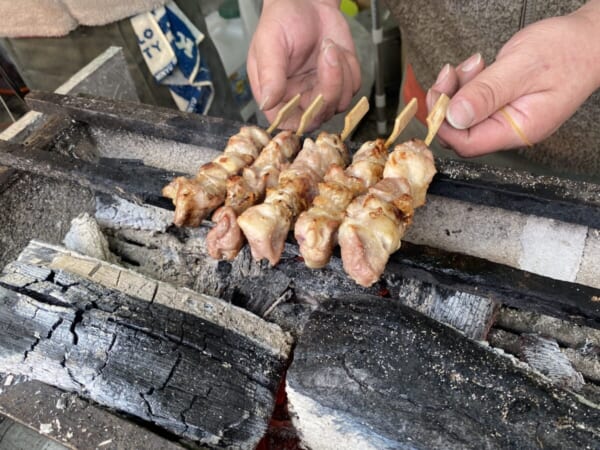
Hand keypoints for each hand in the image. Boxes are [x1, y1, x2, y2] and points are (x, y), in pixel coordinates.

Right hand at [247, 0, 360, 130]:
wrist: (307, 1)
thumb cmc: (282, 20)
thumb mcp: (269, 44)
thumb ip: (270, 74)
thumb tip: (267, 103)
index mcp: (276, 96)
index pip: (288, 124)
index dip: (302, 119)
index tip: (312, 99)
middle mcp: (299, 99)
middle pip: (320, 114)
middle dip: (329, 85)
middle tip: (327, 52)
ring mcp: (322, 91)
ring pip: (340, 102)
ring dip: (340, 72)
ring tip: (328, 46)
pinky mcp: (341, 81)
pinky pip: (353, 87)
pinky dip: (350, 66)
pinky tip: (337, 49)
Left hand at [428, 1, 599, 156]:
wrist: (590, 40)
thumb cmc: (567, 51)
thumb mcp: (522, 68)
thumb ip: (487, 93)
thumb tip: (456, 117)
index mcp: (517, 129)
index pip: (467, 143)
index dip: (445, 124)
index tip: (437, 99)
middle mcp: (510, 129)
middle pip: (460, 131)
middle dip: (448, 102)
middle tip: (450, 75)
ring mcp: (505, 118)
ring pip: (463, 115)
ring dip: (457, 88)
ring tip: (473, 65)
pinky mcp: (502, 105)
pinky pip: (473, 102)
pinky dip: (467, 83)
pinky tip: (477, 67)